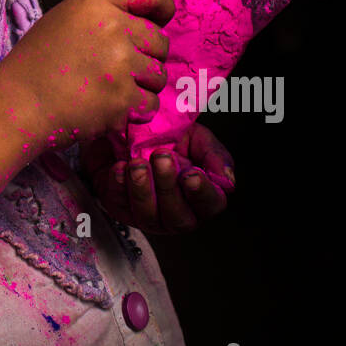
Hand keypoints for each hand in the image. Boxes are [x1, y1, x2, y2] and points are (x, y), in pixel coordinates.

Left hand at [77, 123, 235, 234]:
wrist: (127, 127)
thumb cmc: (165, 136)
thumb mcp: (195, 137)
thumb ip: (214, 155)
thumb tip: (227, 179)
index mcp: (200, 194)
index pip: (211, 205)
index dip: (202, 193)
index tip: (191, 174)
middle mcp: (176, 210)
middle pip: (179, 218)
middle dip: (168, 187)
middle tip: (162, 157)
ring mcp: (147, 214)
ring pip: (148, 216)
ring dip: (143, 189)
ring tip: (138, 163)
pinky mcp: (120, 208)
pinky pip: (119, 205)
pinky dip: (119, 186)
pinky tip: (119, 167)